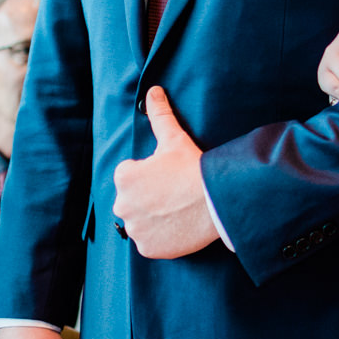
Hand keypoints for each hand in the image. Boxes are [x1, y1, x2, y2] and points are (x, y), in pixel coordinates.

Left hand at [113, 87, 219, 257]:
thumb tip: (153, 91)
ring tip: (177, 210)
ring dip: (153, 217)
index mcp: (124, 176)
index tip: (169, 177)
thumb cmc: (194, 168)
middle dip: (149, 197)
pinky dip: (160, 238)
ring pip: (140, 221)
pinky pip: (148, 242)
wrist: (216, 201)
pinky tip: (176, 226)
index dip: (151, 174)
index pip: (131, 175)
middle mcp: (121, 204)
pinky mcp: (147, 248)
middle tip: (174, 194)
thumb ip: (159, 115)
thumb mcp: (175, 139)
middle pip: (133, 200)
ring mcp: (134, 229)